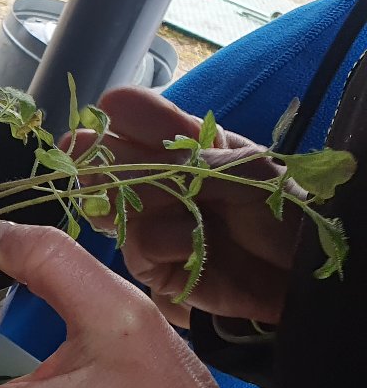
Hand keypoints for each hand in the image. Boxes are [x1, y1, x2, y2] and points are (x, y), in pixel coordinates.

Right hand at [80, 87, 300, 326]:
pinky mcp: (153, 266)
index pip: (145, 123)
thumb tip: (127, 167)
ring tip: (160, 204)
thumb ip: (188, 162)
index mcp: (188, 149)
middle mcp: (161, 184)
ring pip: (112, 206)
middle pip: (111, 164)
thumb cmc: (284, 215)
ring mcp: (153, 224)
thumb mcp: (248, 172)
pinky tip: (188, 243)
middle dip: (102, 157)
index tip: (109, 108)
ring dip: (126, 199)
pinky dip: (161, 241)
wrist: (302, 280)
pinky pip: (138, 246)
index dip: (125, 116)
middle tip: (84, 150)